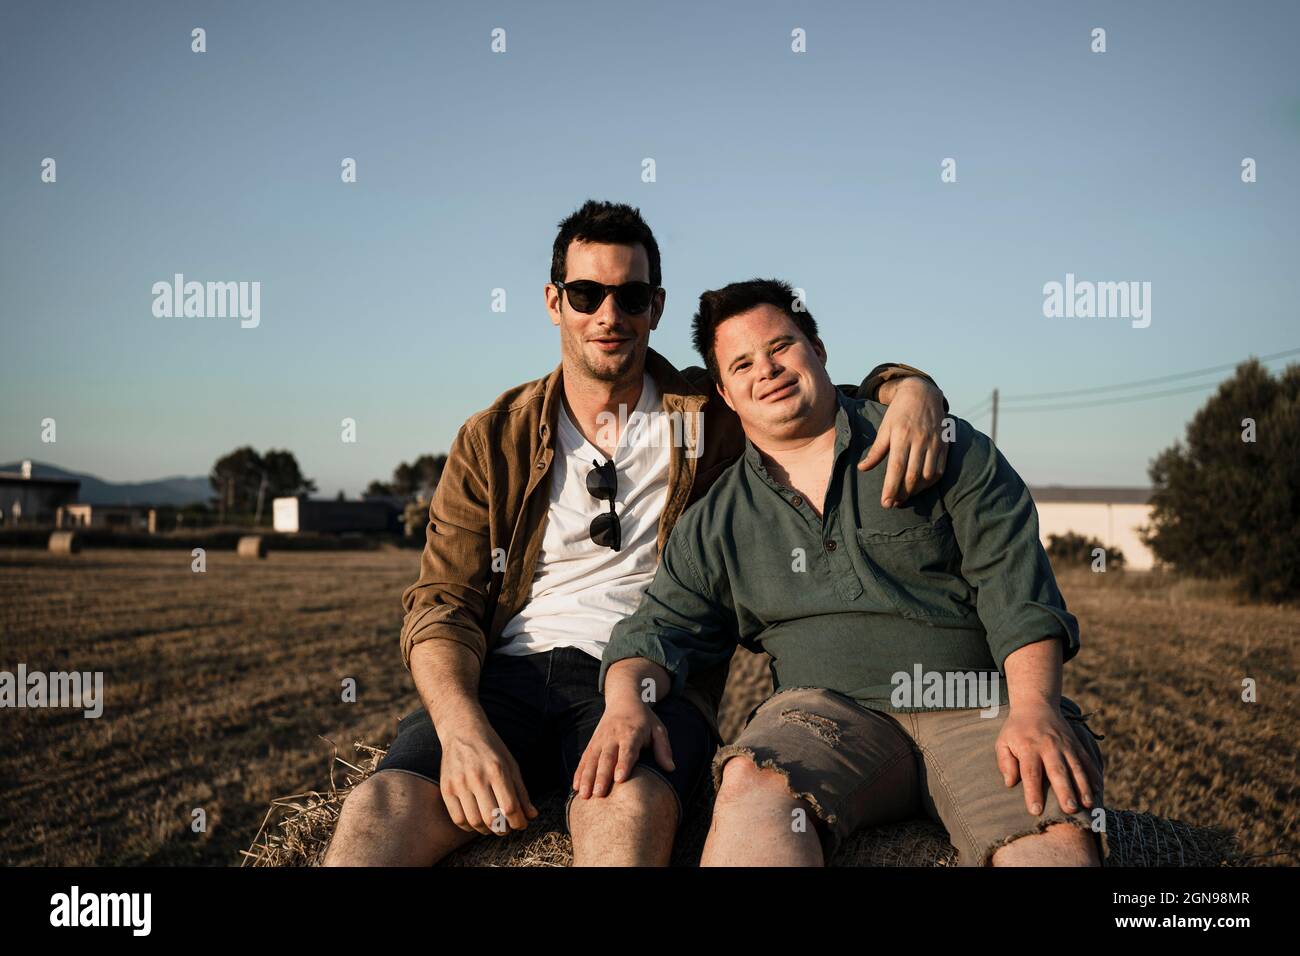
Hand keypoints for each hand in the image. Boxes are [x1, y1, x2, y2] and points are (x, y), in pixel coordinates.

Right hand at [438, 713, 537, 835]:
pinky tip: (476, 822)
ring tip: (492, 825)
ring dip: (487, 830)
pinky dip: (469, 827)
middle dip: (503, 829)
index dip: (518, 822)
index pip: (510, 807)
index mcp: (497, 770)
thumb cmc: (491, 748)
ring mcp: (459, 784)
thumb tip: (531, 816)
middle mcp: (477, 777)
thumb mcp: (511, 765)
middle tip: (507, 827)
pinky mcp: (446, 788)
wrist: (462, 731)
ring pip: (474, 821)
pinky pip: (458, 819)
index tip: (521, 824)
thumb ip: (521, 792)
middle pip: (492, 818)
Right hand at [573, 700, 673, 798]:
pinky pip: (584, 758)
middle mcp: (613, 736)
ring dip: (587, 777)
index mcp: (632, 733)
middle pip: (607, 758)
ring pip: (592, 760)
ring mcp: (600, 739)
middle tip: (599, 794)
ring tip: (583, 795)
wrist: (623, 700)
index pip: (627, 750)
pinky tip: (575, 787)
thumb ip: (663, 748)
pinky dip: (579, 772)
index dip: (623, 764)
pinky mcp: (592, 743)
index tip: (619, 779)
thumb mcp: (658, 729)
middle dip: (601, 776)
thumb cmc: (644, 719)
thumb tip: (671, 768)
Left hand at [858, 377, 947, 506]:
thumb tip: (862, 469)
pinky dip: (930, 482)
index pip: (896, 468)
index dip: (891, 488)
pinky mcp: (944, 445)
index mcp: (901, 436)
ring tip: (905, 496)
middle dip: (902, 494)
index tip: (885, 502)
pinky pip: (939, 470)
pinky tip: (920, 487)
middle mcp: (919, 440)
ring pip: (927, 475)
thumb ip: (876, 451)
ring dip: (916, 490)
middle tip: (893, 503)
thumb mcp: (884, 428)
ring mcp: (933, 443)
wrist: (922, 394)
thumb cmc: (899, 413)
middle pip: (912, 475)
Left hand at [995, 702, 1102, 816]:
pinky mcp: (1076, 744)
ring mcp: (1065, 745)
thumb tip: (1009, 783)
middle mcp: (1049, 746)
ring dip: (1083, 786)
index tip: (1035, 810)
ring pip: (1076, 767)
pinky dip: (1093, 774)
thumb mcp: (1003, 742)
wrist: (1036, 705)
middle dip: (1064, 791)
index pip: (1030, 772)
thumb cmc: (1017, 730)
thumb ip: (1005, 762)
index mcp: (1028, 747)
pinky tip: (1098, 789)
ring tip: (1088, 804)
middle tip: (1070, 809)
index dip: (1033, 792)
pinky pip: (1087, 760)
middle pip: (1057, 771)